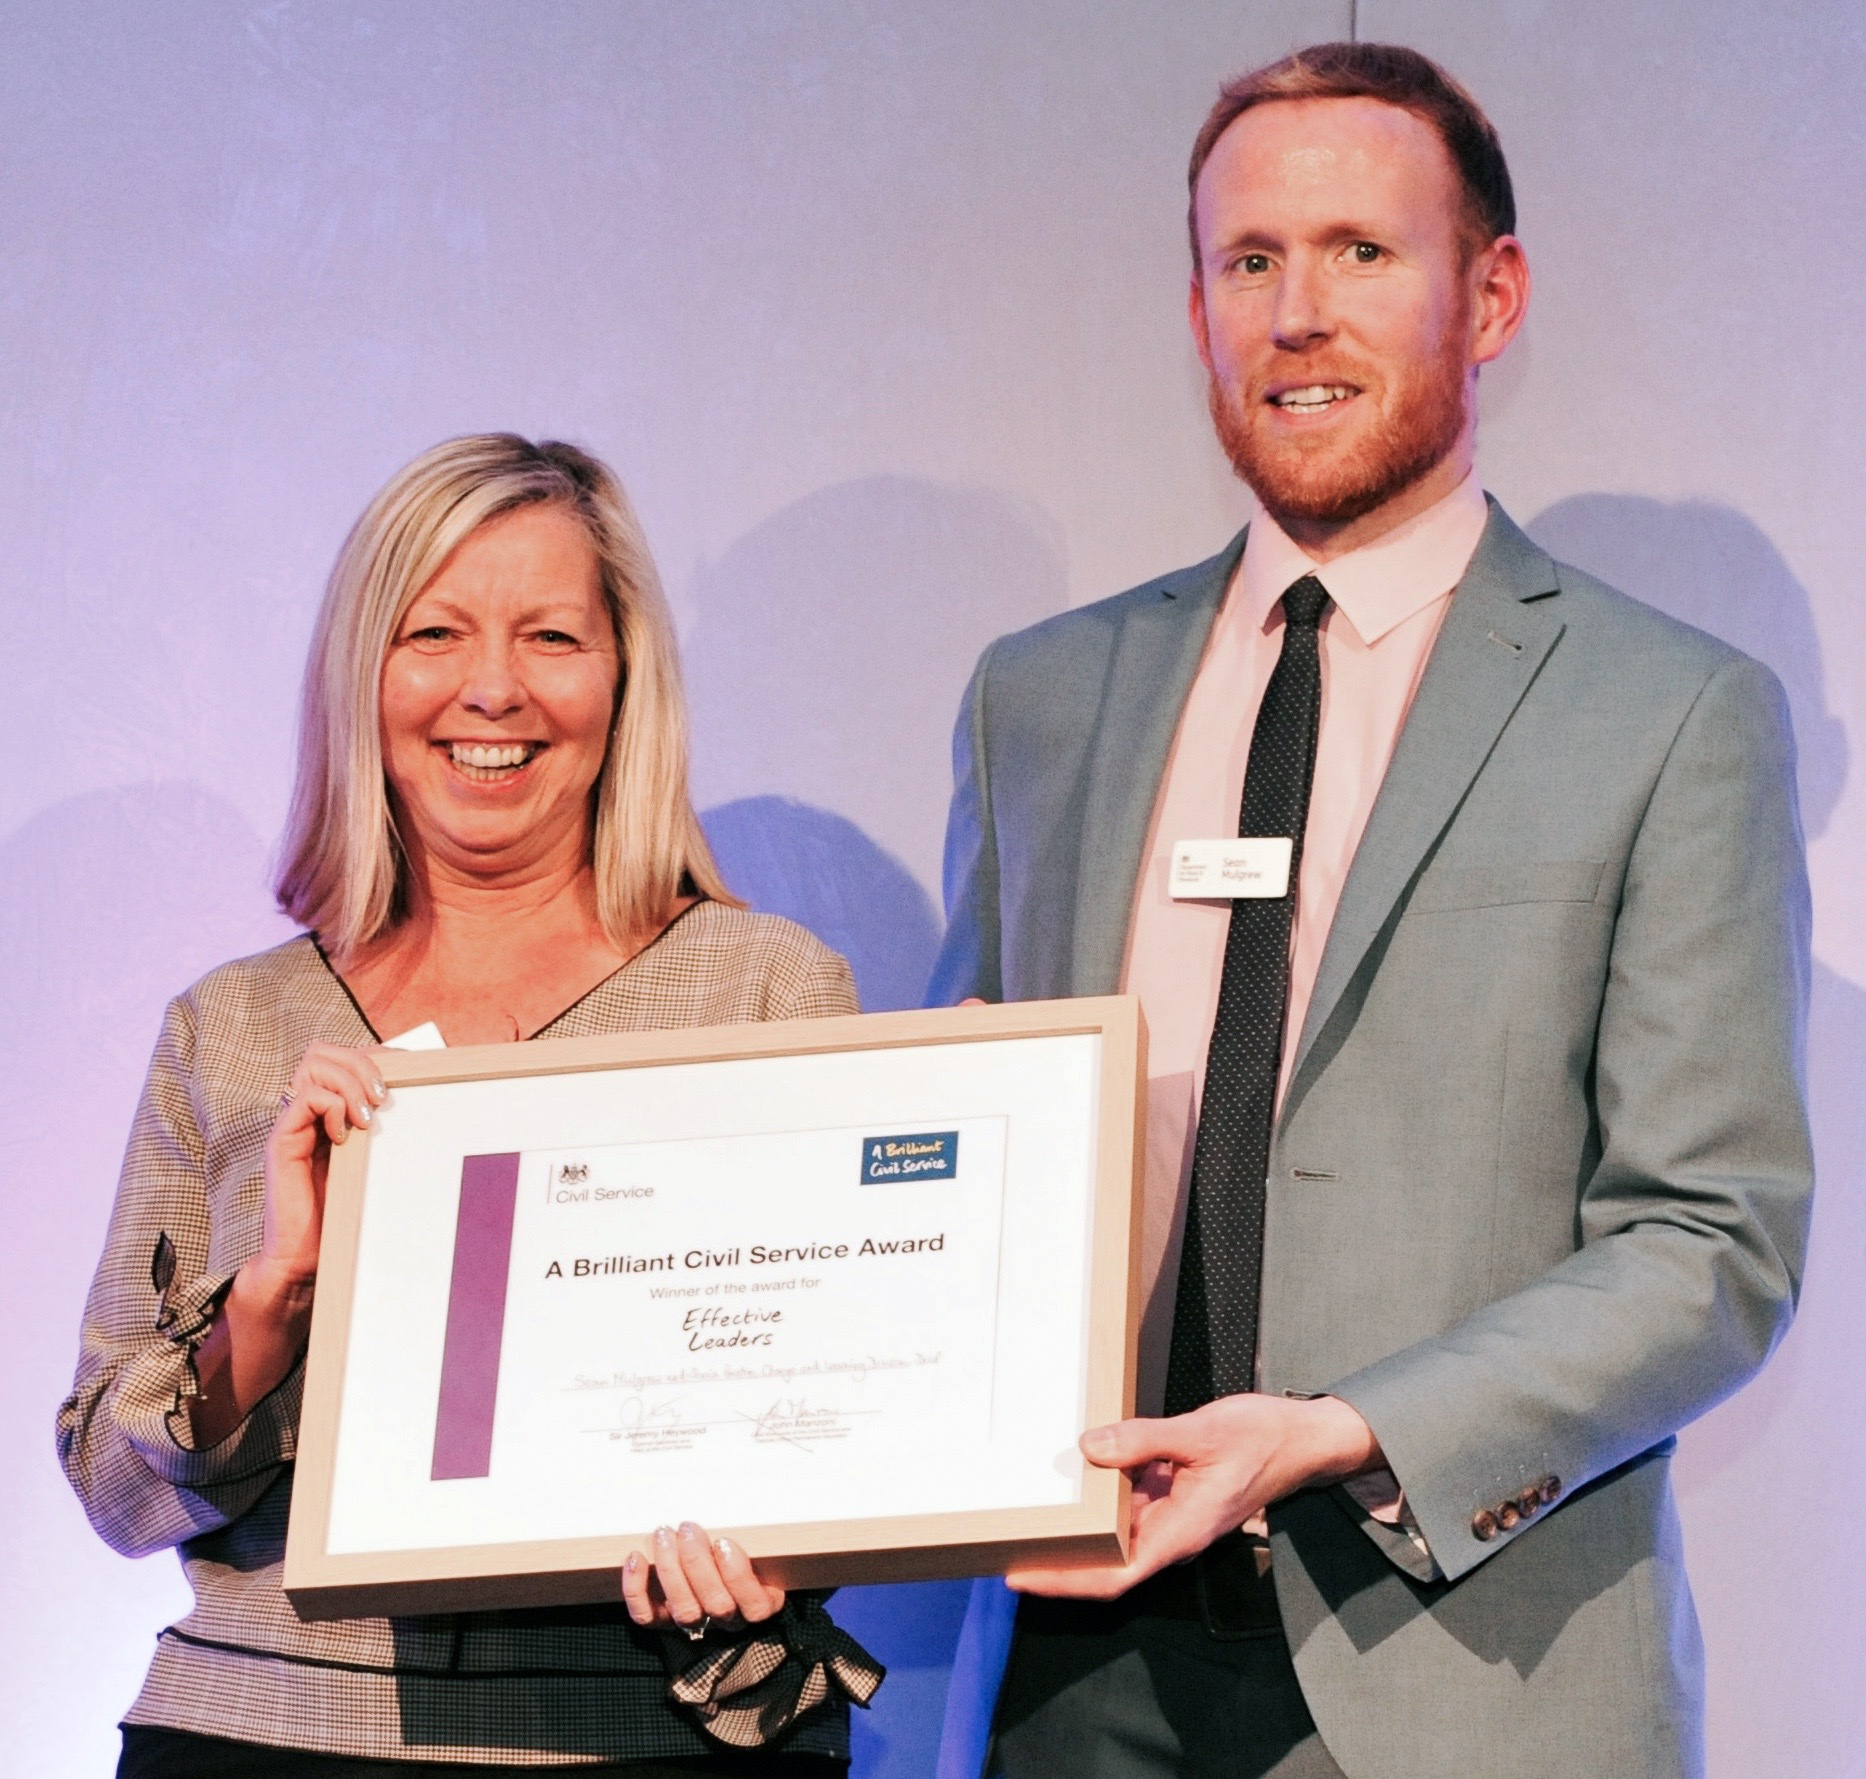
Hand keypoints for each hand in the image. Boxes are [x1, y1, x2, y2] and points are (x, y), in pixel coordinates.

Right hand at [250, 1042, 387, 1305]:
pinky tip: (346, 1135)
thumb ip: (389, 1129)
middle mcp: (309, 1110)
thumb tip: (431, 1097)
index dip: (379, 1054)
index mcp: (332, 1109)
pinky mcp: (282, 1141)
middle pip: (324, 1050)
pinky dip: (332, 1106)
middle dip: (362, 1060)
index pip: (348, 1055)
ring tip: (369, 1114)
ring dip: (349, 1081)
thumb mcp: (377, 1161)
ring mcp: (294, 1123)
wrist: (309, 1256)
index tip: (411, 1072)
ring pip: (313, 1063)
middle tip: (385, 1096)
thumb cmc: (347, 1212)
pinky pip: (304, 1098)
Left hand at [622, 1522, 785, 1633]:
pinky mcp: (663, 1620)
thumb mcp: (756, 1539)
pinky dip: (637, 1589)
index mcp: (758, 1602)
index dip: (739, 1576)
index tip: (724, 1542)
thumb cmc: (737, 1544)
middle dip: (698, 1564)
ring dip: (671, 1569)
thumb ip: (754, 1529)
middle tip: (687, 1528)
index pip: (755, 1606)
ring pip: (684, 1611)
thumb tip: (755, 1492)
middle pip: (717, 1606)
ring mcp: (695, 1623)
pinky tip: (637, 1558)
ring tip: (664, 1534)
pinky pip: (647, 1616)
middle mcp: (728, 1619)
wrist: (708, 1563)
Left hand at [1005, 1393, 1381, 1599]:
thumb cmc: (1264, 1440)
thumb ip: (1144, 1439)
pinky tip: (1076, 1466)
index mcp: (1181, 1533)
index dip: (1064, 1582)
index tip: (1020, 1575)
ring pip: (1115, 1528)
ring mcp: (1173, 1513)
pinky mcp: (1174, 1492)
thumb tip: (1091, 1446)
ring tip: (1028, 1506)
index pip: (1114, 1575)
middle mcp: (1173, 1531)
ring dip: (1077, 1522)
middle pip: (1106, 1559)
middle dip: (1059, 1556)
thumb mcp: (1202, 1433)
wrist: (1304, 1436)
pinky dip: (1102, 1487)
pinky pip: (1130, 1497)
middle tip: (1006, 1538)